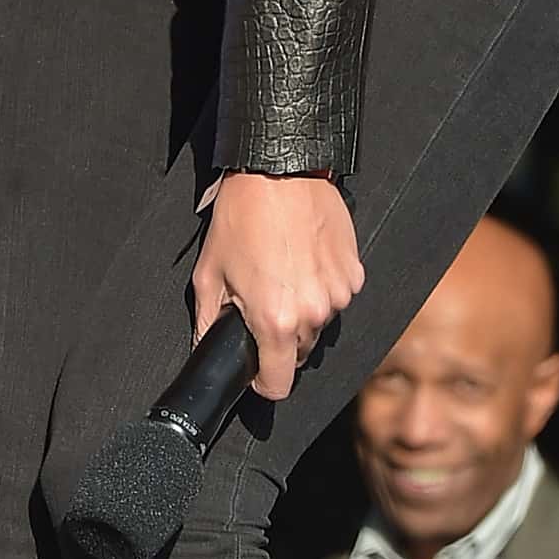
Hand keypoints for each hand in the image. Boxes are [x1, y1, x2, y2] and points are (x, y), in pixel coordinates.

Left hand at [192, 171, 362, 401]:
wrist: (280, 173)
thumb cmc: (243, 218)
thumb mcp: (209, 273)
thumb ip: (207, 322)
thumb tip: (204, 348)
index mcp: (276, 321)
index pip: (278, 386)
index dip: (263, 382)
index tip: (256, 369)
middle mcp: (314, 314)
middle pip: (300, 352)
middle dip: (281, 337)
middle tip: (261, 301)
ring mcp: (339, 294)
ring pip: (319, 324)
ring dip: (303, 310)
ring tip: (282, 272)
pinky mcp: (354, 273)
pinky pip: (337, 296)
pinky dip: (321, 287)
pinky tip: (303, 259)